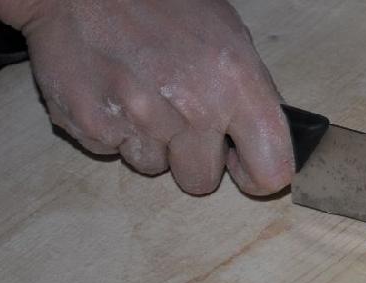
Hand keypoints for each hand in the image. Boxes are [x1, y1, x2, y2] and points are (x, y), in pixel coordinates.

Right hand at [17, 0, 291, 194]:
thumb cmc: (158, 1)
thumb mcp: (225, 32)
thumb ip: (248, 90)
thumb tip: (262, 136)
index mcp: (235, 80)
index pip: (270, 170)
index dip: (257, 176)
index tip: (242, 167)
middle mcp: (194, 106)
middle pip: (202, 182)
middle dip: (192, 158)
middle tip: (175, 115)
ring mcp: (141, 118)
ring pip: (154, 168)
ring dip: (149, 141)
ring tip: (138, 92)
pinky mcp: (94, 125)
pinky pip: (113, 151)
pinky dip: (112, 128)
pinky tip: (110, 91)